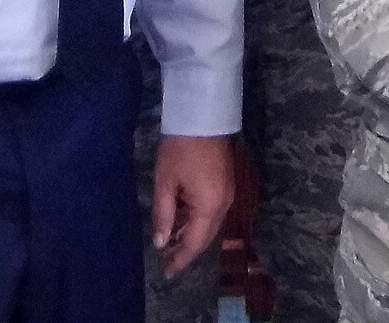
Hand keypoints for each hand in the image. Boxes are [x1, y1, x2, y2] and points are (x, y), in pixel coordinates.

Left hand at [153, 134, 235, 277]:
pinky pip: (212, 210)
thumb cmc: (180, 149)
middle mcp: (224, 203)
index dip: (181, 259)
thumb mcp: (165, 182)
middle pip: (206, 235)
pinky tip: (182, 221)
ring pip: (209, 223)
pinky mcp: (226, 182)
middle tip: (166, 261)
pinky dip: (197, 220)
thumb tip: (160, 243)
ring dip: (191, 234)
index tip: (166, 273)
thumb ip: (163, 215)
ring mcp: (228, 192)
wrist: (203, 116)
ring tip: (170, 243)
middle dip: (186, 249)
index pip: (195, 243)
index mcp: (210, 206)